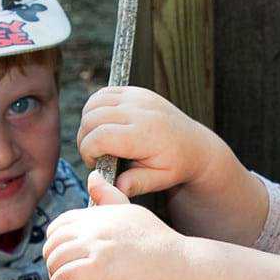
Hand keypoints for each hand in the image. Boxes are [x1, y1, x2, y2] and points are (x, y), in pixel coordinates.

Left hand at [44, 171, 189, 279]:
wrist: (183, 266)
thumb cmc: (161, 246)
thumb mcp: (133, 213)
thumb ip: (109, 198)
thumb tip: (92, 177)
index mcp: (101, 213)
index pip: (59, 225)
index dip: (57, 245)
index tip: (68, 260)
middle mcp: (95, 227)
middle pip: (52, 244)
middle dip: (54, 263)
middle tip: (68, 277)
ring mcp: (96, 247)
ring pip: (55, 261)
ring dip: (57, 279)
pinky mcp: (98, 269)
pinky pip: (62, 279)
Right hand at [77, 86, 231, 198]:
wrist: (195, 145)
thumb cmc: (176, 165)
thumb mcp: (160, 180)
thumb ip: (136, 184)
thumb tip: (115, 188)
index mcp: (145, 135)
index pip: (100, 137)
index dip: (88, 152)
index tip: (95, 164)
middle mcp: (140, 111)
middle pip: (92, 119)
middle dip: (85, 139)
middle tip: (95, 155)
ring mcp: (138, 97)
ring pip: (93, 103)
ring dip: (87, 123)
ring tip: (99, 140)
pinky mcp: (136, 91)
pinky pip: (103, 93)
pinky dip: (96, 108)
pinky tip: (104, 125)